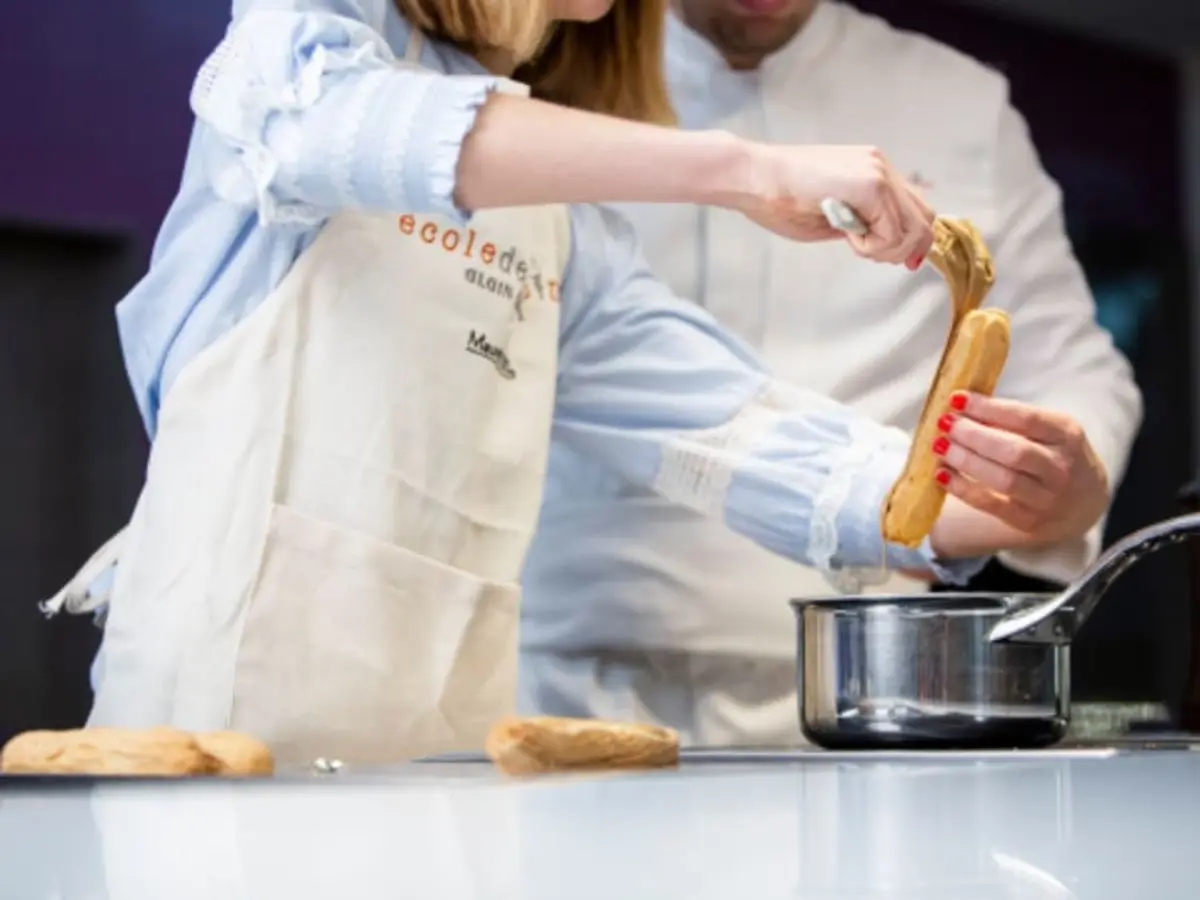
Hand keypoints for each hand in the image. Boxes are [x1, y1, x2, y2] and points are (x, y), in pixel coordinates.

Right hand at [738, 144, 933, 267]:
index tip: (900, 261)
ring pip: (913, 228)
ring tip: (852, 244)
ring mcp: (879, 172)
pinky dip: (872, 245)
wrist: (753, 177)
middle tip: (870, 255)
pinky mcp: (871, 185)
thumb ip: (861, 223)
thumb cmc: (778, 199)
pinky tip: (846, 237)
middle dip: (904, 249)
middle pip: (925, 218)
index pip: (917, 208)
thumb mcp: (831, 216)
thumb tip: (882, 244)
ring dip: (885, 249)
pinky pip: (891, 232)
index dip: (914, 240)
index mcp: (873, 169)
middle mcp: (882, 166)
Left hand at [929, 392, 1109, 547]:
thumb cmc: (1054, 454)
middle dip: (973, 435)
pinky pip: (991, 505)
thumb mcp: (1048, 430)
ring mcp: (1047, 499)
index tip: (957, 399)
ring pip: (1002, 480)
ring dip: (965, 461)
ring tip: (939, 445)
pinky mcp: (1029, 522)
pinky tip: (942, 473)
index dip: (988, 408)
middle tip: (945, 423)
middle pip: (1014, 451)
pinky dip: (962, 489)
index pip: (1026, 419)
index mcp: (1067, 435)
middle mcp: (1061, 468)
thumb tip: (961, 407)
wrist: (1084, 503)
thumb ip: (1012, 419)